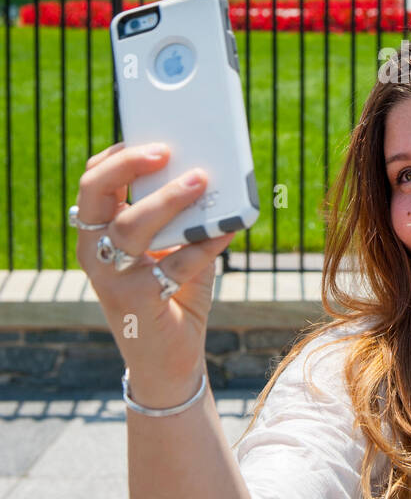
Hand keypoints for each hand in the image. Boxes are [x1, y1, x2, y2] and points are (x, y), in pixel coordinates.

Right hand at [74, 141, 235, 389]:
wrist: (168, 359)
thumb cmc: (171, 292)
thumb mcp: (172, 246)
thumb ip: (182, 214)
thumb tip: (211, 170)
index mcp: (98, 232)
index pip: (94, 181)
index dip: (119, 155)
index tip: (154, 138)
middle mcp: (95, 251)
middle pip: (96, 193)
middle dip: (128, 166)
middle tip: (166, 151)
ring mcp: (111, 277)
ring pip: (130, 226)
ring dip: (168, 199)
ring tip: (202, 181)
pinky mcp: (138, 301)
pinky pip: (173, 264)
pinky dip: (204, 245)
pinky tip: (229, 229)